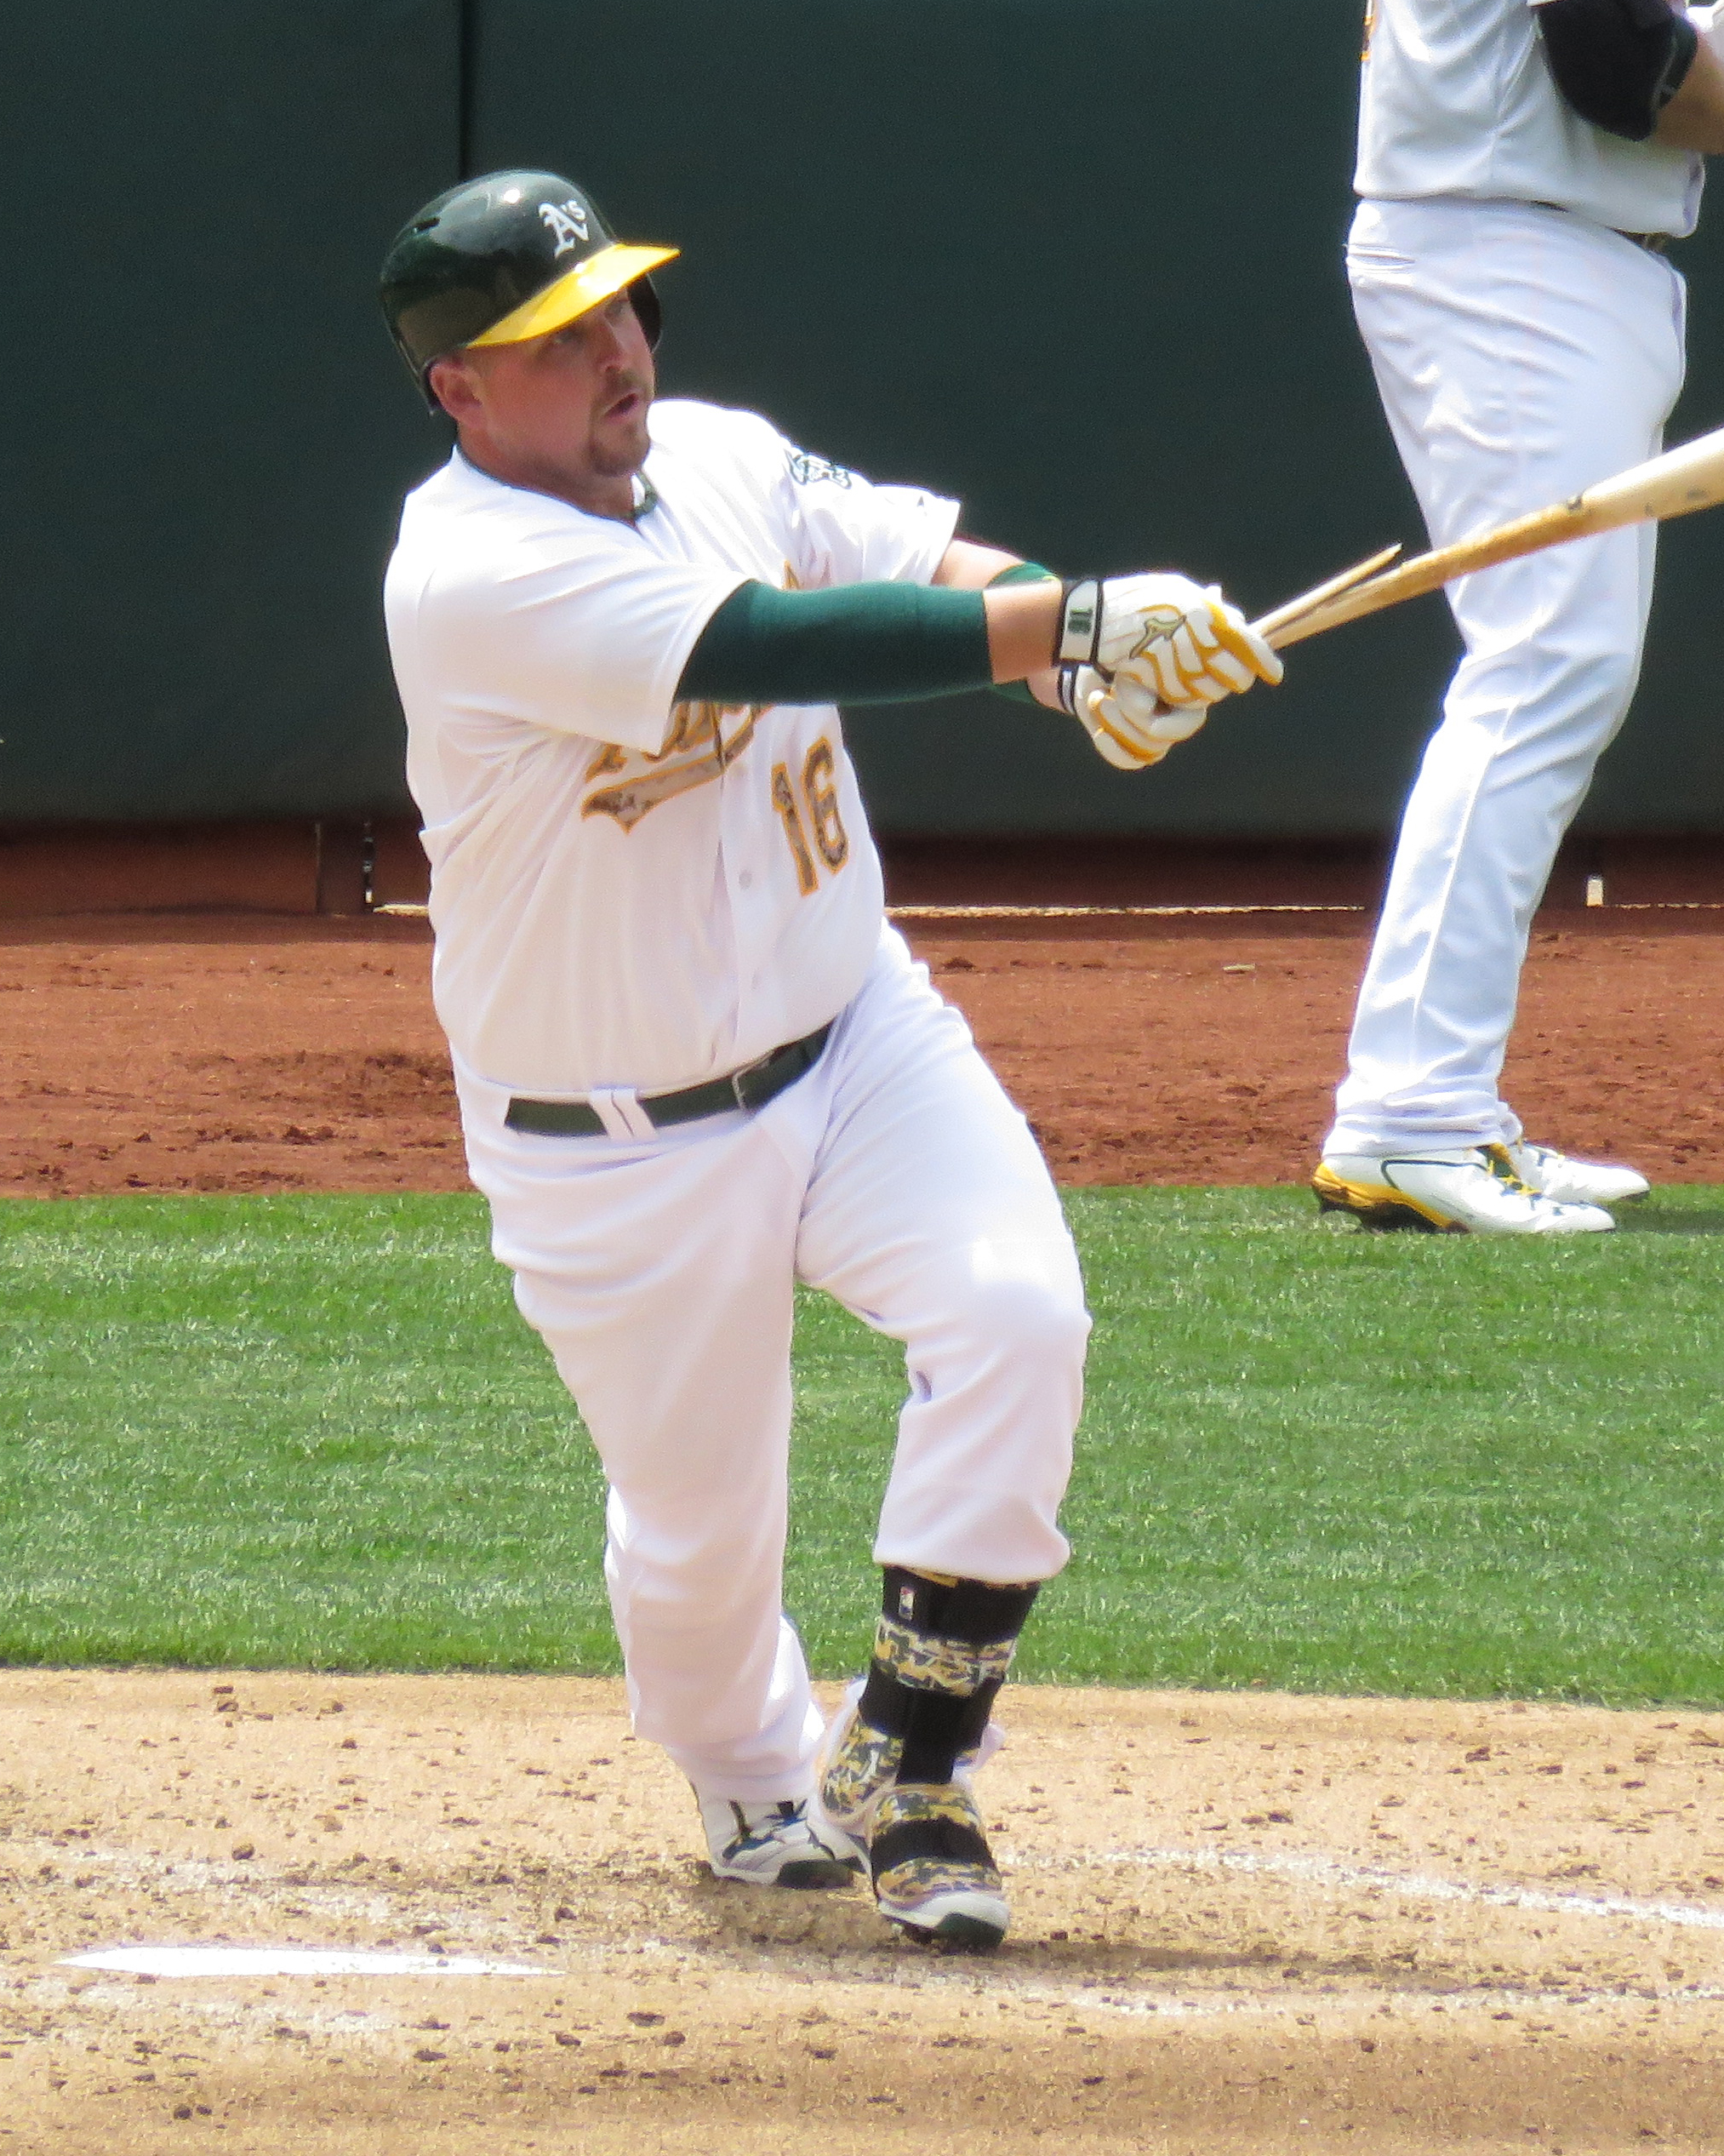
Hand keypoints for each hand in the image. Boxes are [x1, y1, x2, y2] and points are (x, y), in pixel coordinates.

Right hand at [1057, 573, 1282, 705]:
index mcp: (1204, 611)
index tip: (1276, 676)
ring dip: (1207, 690)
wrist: (1096, 617)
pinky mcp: (1156, 679)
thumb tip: (1241, 623)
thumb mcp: (1180, 592)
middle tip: (1233, 680)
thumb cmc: (1141, 601)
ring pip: (1209, 691)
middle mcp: (1193, 635)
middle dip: (1234, 680)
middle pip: (1233, 675)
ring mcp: (1174, 658)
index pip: (1247, 642)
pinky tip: (1175, 683)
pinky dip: (1182, 695)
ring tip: (1196, 677)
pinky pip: (1181, 698)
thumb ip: (1212, 609)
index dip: (1264, 662)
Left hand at [1060, 664, 1210, 770]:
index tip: (1143, 709)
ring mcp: (1155, 735)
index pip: (1190, 723)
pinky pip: (1128, 760)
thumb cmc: (1121, 653)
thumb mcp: (1129, 659)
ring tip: (1097, 700)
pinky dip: (1112, 749)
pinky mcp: (1133, 745)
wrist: (1096, 659)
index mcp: (1185, 694)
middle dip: (1128, 718)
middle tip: (1104, 697)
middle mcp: (1174, 719)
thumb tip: (1147, 709)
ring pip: (1145, 750)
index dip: (1170, 726)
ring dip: (1116, 727)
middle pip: (1161, 739)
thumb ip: (1141, 679)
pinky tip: (1100, 734)